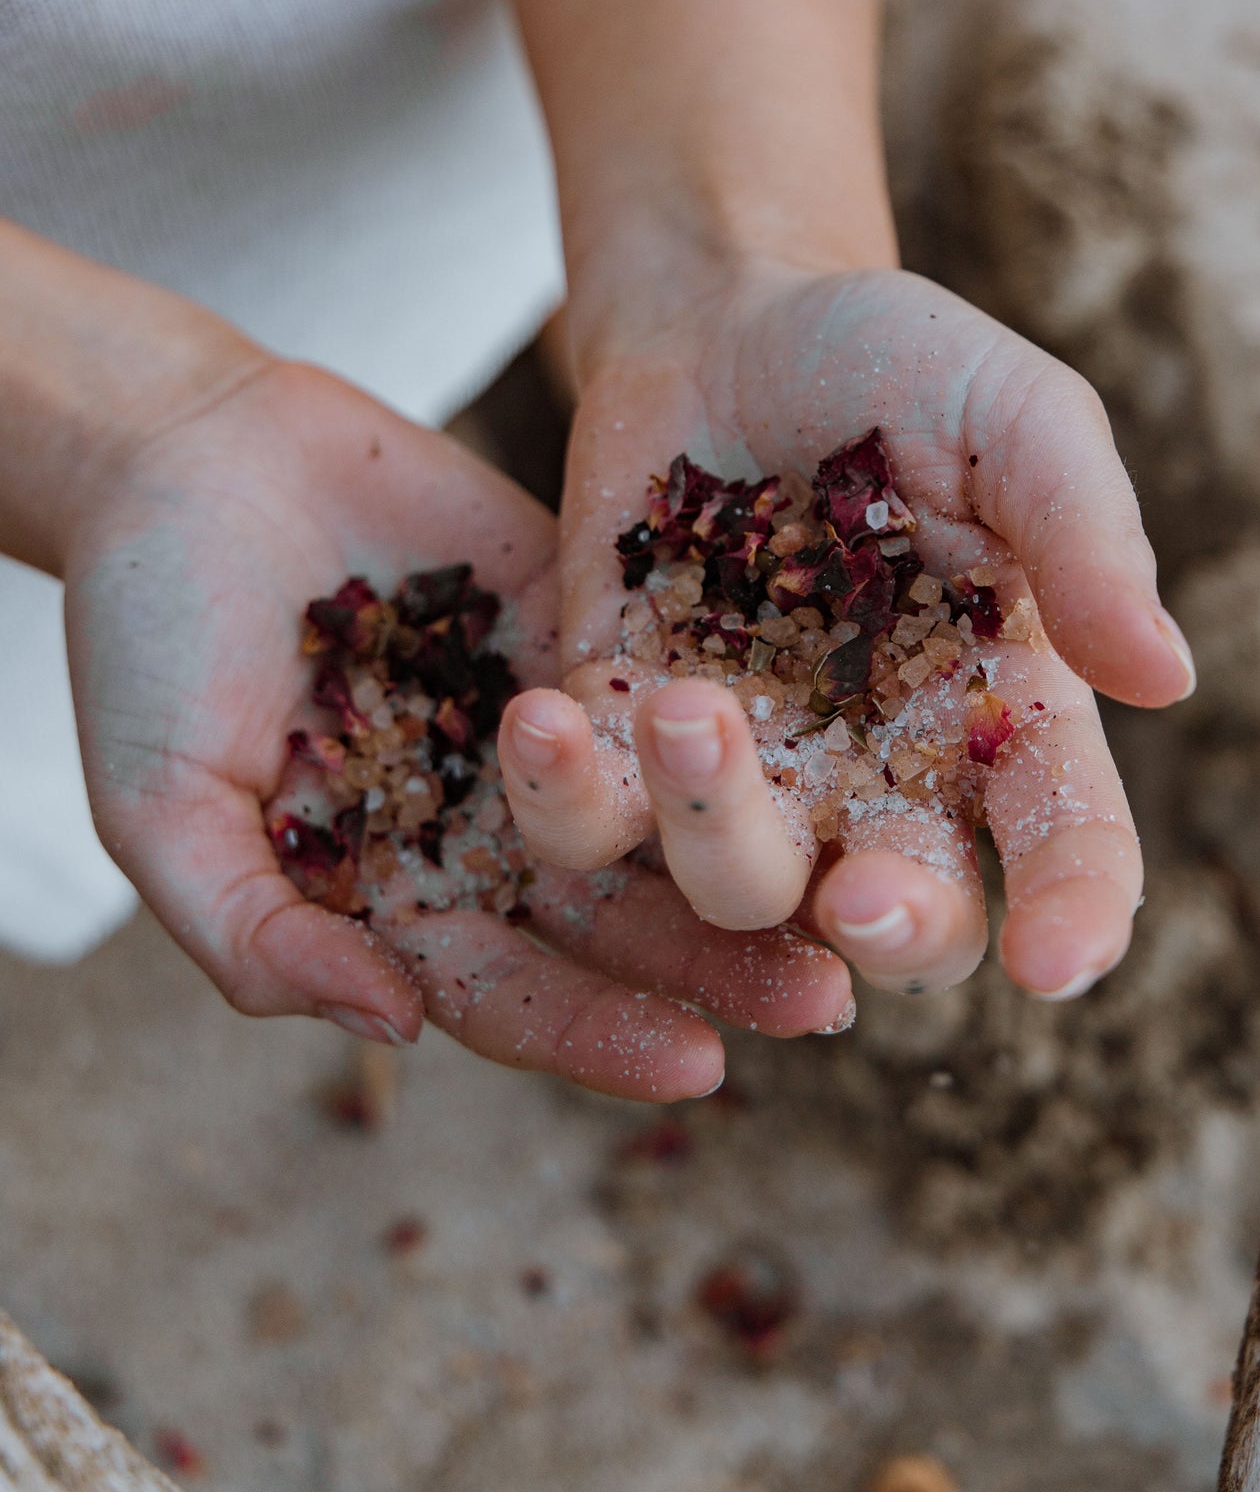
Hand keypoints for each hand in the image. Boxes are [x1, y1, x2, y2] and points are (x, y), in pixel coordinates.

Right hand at [63, 358, 849, 1096]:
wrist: (184, 454)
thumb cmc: (144, 634)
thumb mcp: (159, 801)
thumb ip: (250, 928)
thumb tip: (389, 1026)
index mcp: (391, 894)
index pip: (506, 994)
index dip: (594, 1035)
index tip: (695, 1065)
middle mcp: (482, 829)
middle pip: (614, 923)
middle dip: (715, 967)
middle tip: (825, 1001)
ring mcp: (538, 729)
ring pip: (660, 815)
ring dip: (751, 856)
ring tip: (854, 889)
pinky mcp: (578, 628)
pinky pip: (657, 686)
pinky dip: (734, 723)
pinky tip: (825, 739)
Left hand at [498, 264, 1193, 1000]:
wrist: (724, 313)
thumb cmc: (895, 361)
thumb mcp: (1014, 415)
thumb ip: (1084, 534)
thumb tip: (1165, 680)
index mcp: (1001, 709)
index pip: (1065, 843)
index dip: (1076, 918)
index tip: (1055, 964)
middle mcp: (880, 769)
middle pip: (904, 922)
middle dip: (890, 931)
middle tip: (859, 894)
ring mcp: (746, 765)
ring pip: (734, 886)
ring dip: (711, 822)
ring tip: (685, 707)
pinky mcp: (614, 731)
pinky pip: (585, 818)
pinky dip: (565, 793)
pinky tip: (548, 716)